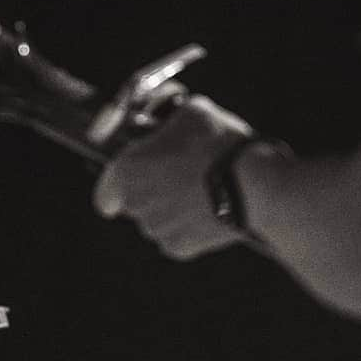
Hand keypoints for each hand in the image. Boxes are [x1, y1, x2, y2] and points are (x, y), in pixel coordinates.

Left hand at [93, 95, 253, 259]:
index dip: (114, 188)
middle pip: (135, 203)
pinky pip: (178, 237)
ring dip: (171, 209)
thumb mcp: (191, 111)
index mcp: (127, 171)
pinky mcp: (180, 248)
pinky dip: (189, 227)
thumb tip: (168, 122)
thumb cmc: (220, 143)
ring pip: (157, 220)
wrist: (255, 185)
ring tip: (201, 190)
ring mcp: (157, 229)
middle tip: (177, 176)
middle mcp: (136, 204)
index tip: (123, 187)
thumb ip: (168, 121)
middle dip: (151, 191)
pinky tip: (209, 209)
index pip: (105, 191)